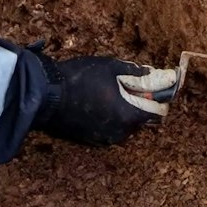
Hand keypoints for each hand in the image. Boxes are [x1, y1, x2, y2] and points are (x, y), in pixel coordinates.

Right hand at [32, 56, 179, 146]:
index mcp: (129, 115)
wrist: (45, 95)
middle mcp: (121, 132)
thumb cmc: (80, 78)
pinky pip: (110, 129)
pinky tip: (99, 102)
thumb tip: (151, 73)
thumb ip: (135, 72)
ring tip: (112, 93)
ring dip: (125, 111)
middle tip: (131, 86)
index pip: (159, 113)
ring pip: (126, 125)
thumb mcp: (110, 67)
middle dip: (141, 104)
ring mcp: (105, 138)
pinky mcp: (91, 139)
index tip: (156, 87)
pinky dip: (110, 117)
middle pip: (142, 120)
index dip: (160, 98)